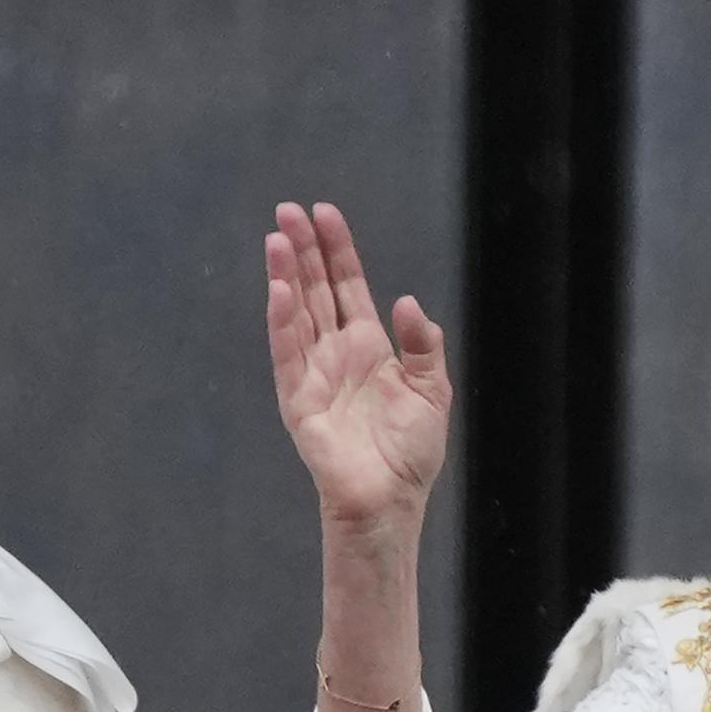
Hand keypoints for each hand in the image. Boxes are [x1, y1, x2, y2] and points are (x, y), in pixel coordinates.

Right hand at [264, 201, 451, 535]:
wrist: (391, 501)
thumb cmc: (411, 453)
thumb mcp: (433, 390)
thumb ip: (423, 345)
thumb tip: (405, 301)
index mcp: (368, 346)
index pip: (347, 286)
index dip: (337, 250)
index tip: (325, 213)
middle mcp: (336, 353)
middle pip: (315, 290)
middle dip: (303, 250)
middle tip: (287, 210)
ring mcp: (313, 374)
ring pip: (296, 314)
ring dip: (285, 276)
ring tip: (277, 238)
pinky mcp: (298, 401)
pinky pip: (287, 355)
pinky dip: (282, 322)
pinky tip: (279, 290)